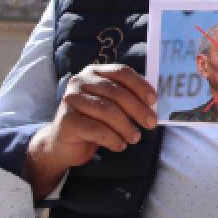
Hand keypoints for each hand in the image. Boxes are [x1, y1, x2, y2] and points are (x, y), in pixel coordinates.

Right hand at [25, 64, 157, 199]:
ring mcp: (71, 100)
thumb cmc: (93, 122)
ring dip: (126, 126)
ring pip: (108, 111)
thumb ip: (128, 99)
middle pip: (116, 92)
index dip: (140, 85)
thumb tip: (154, 104)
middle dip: (138, 109)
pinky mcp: (67, 120)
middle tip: (151, 123)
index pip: (121, 72)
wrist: (62, 144)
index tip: (154, 100)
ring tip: (135, 138)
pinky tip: (120, 145)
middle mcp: (80, 81)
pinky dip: (113, 139)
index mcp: (94, 72)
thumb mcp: (111, 106)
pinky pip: (97, 129)